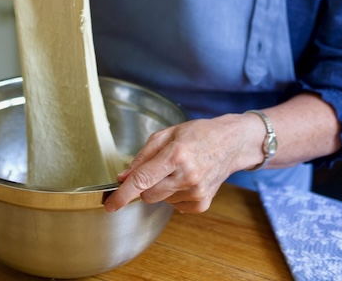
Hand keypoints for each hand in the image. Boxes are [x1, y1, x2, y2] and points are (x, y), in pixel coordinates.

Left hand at [104, 114, 252, 214]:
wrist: (231, 143)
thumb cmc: (198, 134)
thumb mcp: (168, 134)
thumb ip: (143, 156)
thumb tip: (122, 177)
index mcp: (176, 154)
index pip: (142, 180)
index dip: (123, 194)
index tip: (110, 205)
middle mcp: (187, 176)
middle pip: (148, 194)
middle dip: (146, 184)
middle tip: (158, 167)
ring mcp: (196, 192)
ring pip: (161, 200)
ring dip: (163, 187)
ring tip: (179, 169)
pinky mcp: (202, 204)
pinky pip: (175, 206)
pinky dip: (175, 194)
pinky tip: (187, 179)